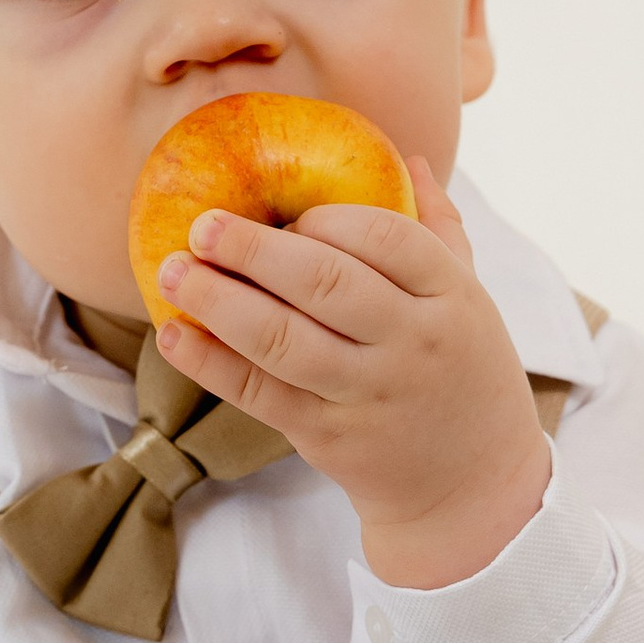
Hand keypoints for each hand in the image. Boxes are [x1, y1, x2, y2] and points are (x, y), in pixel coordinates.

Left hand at [154, 156, 550, 588]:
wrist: (470, 484)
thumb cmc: (463, 373)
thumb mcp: (471, 298)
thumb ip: (439, 228)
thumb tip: (413, 158)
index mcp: (451, 296)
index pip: (386, 237)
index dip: (327, 218)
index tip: (288, 212)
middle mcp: (411, 343)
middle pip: (326, 283)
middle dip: (255, 249)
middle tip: (203, 224)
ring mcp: (368, 394)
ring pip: (284, 340)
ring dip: (220, 302)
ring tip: (172, 271)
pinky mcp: (329, 437)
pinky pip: (260, 393)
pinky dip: (211, 363)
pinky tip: (174, 334)